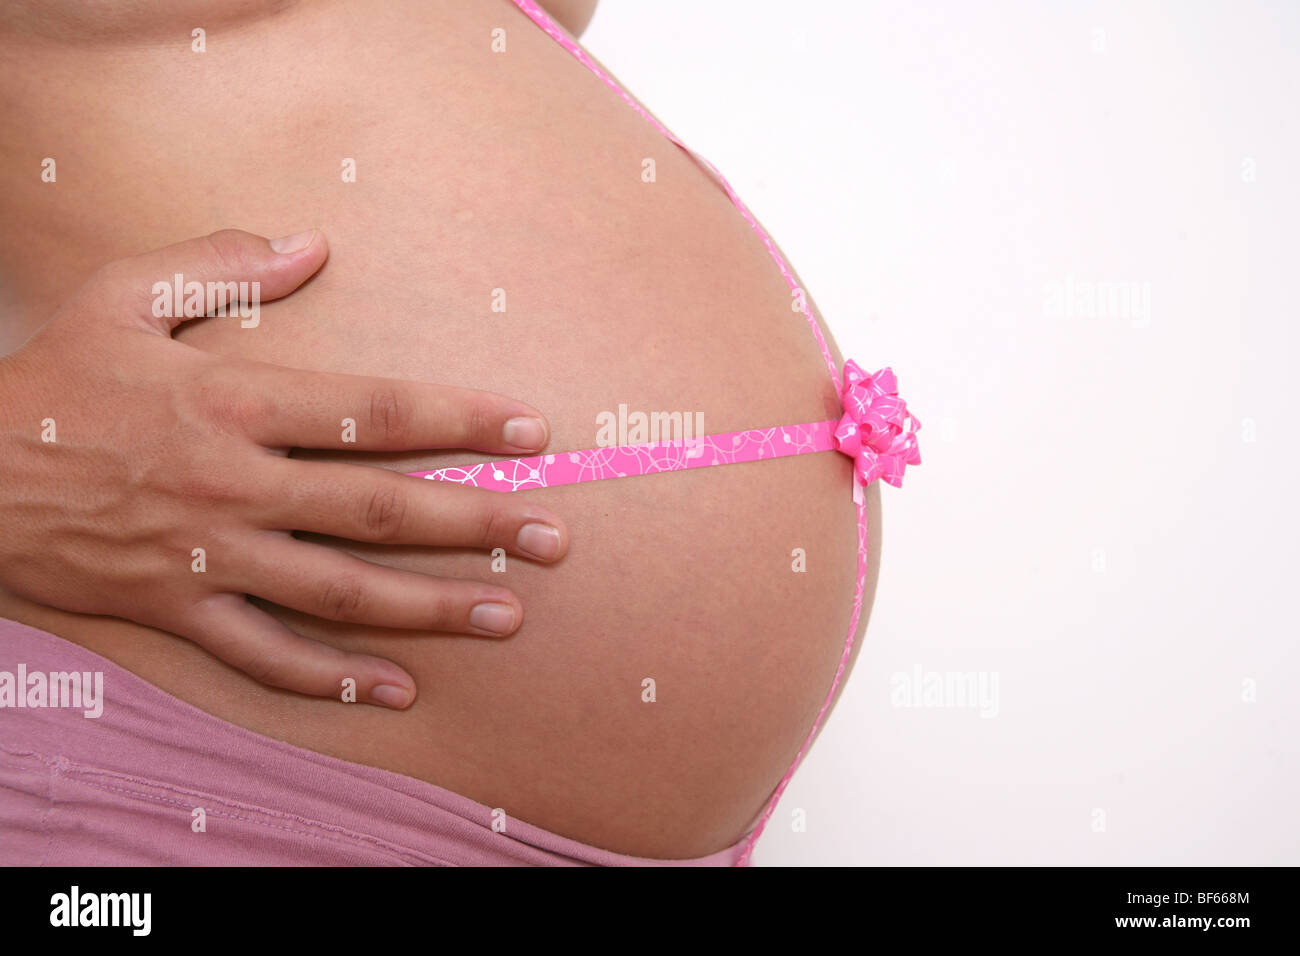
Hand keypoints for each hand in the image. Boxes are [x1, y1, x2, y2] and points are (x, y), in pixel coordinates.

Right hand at [0, 229, 568, 707]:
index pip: (375, 410)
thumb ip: (220, 263)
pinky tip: (397, 688)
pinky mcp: (179, 609)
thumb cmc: (52, 380)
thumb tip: (311, 242)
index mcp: (233, 401)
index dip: (461, 418)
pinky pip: (267, 655)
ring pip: (341, 590)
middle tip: (556, 539)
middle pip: (379, 509)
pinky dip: (332, 677)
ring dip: (431, 606)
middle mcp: (235, 484)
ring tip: (509, 616)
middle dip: (477, 524)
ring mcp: (209, 555)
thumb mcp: (123, 295)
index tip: (532, 432)